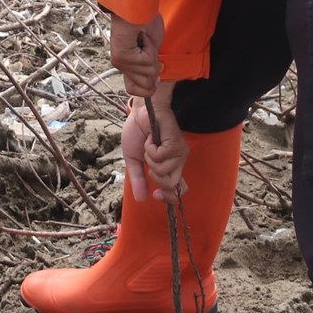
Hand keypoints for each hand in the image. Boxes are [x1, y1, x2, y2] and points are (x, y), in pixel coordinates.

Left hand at [108, 11, 164, 99]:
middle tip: (148, 49)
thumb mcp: (152, 49)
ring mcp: (120, 62)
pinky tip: (142, 37)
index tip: (155, 69)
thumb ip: (151, 66)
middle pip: (146, 87)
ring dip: (152, 55)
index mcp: (126, 65)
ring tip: (144, 40)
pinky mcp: (122, 57)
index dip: (149, 87)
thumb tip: (154, 82)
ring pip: (148, 74)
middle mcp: (120, 66)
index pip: (135, 91)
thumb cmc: (145, 21)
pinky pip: (146, 62)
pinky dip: (150, 48)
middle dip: (154, 68)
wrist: (137, 6)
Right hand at [122, 86, 187, 201]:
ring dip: (149, 158)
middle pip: (171, 185)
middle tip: (147, 159)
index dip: (169, 198)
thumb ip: (138, 179)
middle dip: (155, 175)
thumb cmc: (138, 132)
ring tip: (150, 143)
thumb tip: (140, 200)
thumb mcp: (133, 160)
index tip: (155, 195)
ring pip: (164, 172)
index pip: (179, 190)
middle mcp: (177, 162)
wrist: (140, 113)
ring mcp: (179, 154)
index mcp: (169, 167)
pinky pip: (160, 158)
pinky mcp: (177, 145)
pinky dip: (150, 148)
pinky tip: (152, 137)